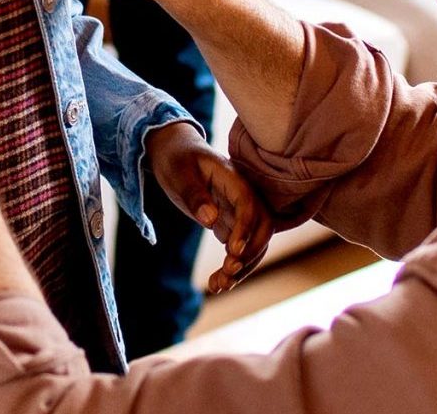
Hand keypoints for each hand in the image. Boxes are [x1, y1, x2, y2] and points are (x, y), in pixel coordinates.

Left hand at [146, 121, 274, 293]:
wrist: (174, 151)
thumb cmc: (176, 158)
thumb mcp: (179, 173)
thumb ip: (195, 194)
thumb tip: (210, 219)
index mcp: (233, 179)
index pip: (249, 206)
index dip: (245, 229)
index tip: (233, 251)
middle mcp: (242, 197)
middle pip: (263, 227)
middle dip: (251, 253)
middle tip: (228, 272)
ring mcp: (237, 212)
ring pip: (254, 243)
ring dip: (243, 267)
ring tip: (220, 286)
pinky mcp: (228, 224)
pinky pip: (238, 249)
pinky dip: (232, 268)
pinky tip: (217, 284)